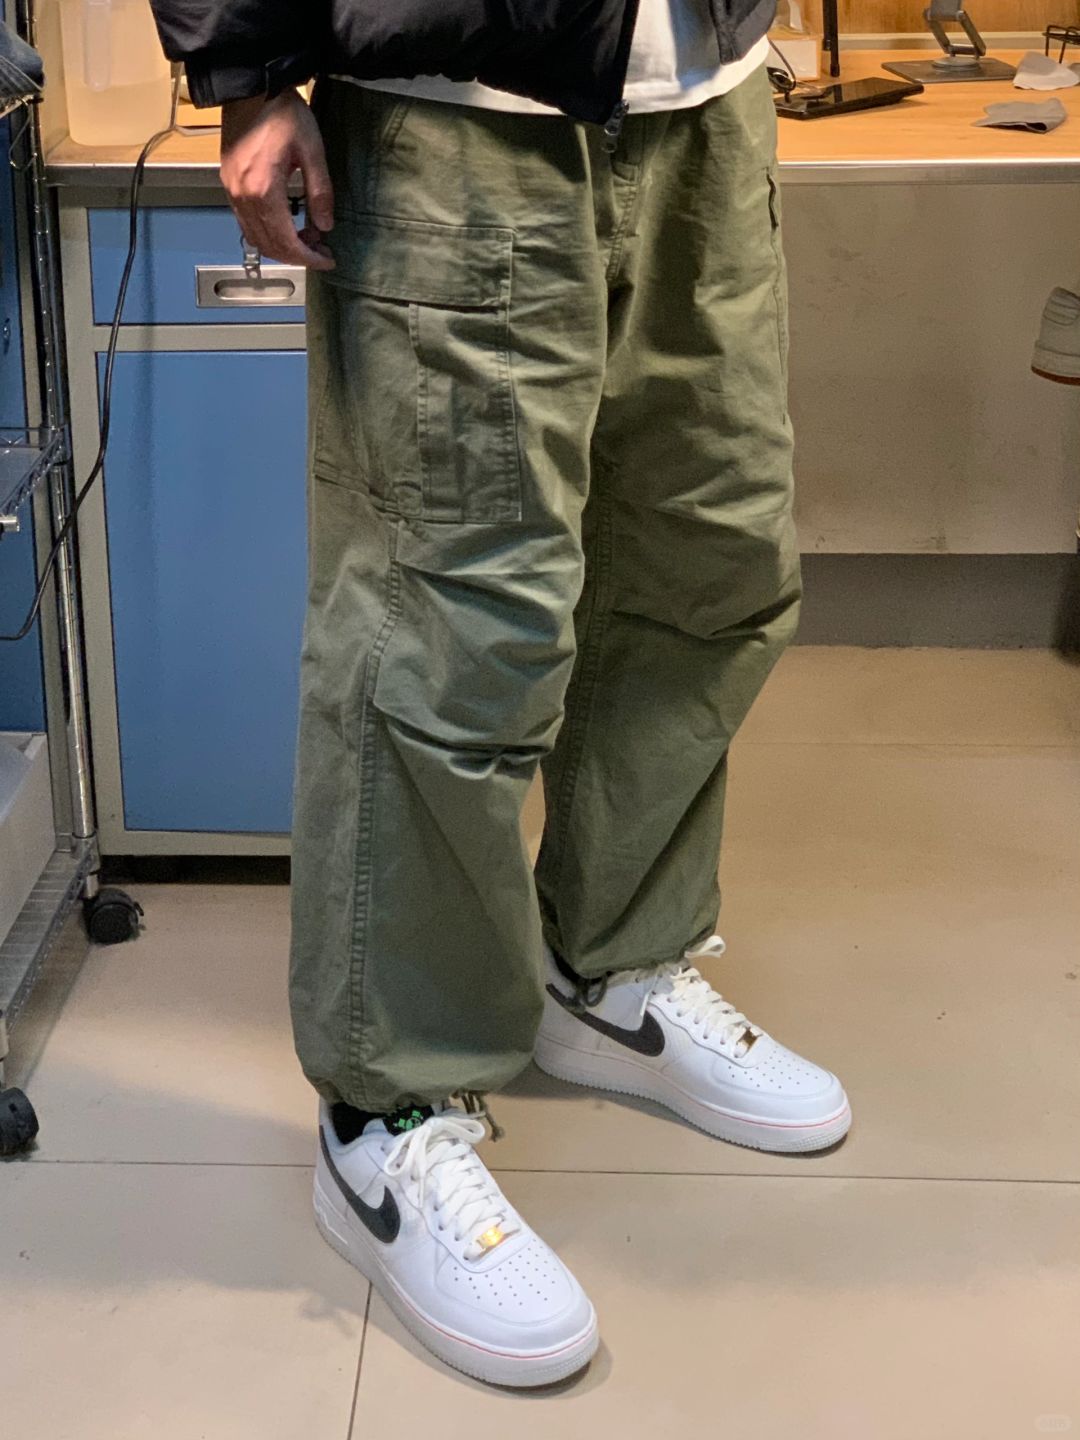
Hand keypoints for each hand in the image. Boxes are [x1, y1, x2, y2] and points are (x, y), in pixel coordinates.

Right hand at [220, 90, 334, 269]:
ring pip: (255, 237)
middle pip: (269, 245)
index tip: (327, 260)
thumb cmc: (282, 112)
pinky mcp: (228, 183)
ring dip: (281, 246)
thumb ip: (320, 192)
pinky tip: (284, 224)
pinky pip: (245, 222)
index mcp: (263, 189)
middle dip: (297, 255)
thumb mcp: (312, 150)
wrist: (251, 87)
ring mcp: (231, 190)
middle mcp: (242, 196)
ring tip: (305, 238)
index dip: (309, 257)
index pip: (286, 241)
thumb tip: (325, 225)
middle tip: (320, 250)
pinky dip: (266, 232)